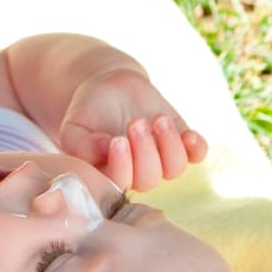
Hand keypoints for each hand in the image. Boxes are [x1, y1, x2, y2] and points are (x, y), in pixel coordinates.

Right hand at [56, 63, 207, 192]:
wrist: (110, 87)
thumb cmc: (88, 112)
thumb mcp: (74, 127)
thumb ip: (80, 146)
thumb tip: (103, 150)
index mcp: (110, 175)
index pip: (121, 184)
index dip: (123, 167)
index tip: (117, 140)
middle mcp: (138, 172)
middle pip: (149, 178)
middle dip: (145, 151)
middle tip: (136, 122)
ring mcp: (161, 159)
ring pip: (174, 168)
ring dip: (169, 144)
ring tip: (158, 119)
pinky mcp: (180, 142)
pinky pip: (197, 154)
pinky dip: (196, 147)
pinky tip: (188, 134)